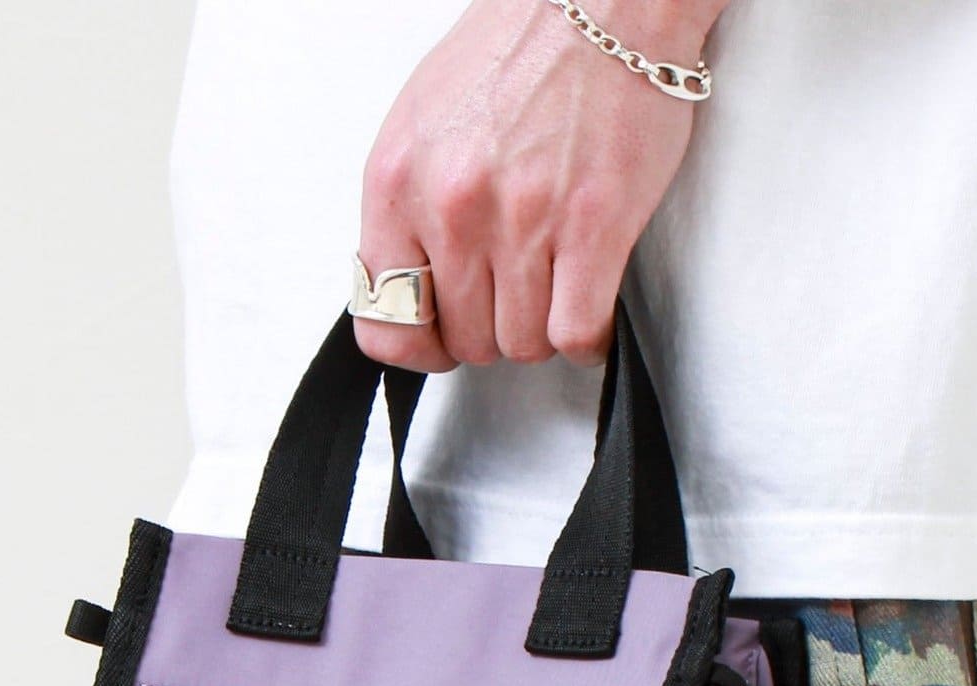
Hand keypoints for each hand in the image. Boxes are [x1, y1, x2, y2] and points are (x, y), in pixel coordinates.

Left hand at [353, 0, 724, 372]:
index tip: (443, 335)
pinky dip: (588, 335)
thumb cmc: (521, 50)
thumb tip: (413, 283)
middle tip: (516, 291)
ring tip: (557, 283)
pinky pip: (576, 333)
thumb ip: (409, 207)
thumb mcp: (424, 122)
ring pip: (523, 344)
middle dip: (494, 327)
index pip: (385, 323)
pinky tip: (591, 304)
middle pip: (466, 340)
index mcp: (398, 181)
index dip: (421, 344)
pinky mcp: (592, 228)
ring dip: (543, 328)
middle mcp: (452, 206)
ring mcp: (522, 221)